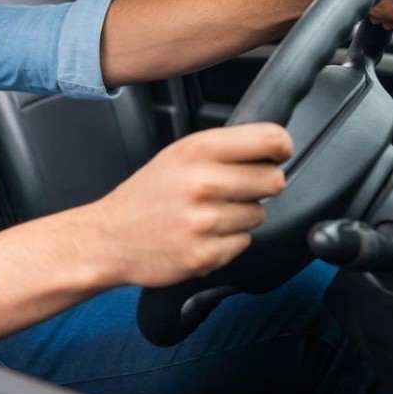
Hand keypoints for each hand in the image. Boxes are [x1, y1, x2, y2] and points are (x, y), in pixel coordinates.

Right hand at [86, 123, 291, 287]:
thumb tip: (273, 146)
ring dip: (242, 216)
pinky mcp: (206, 254)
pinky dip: (229, 241)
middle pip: (274, 180)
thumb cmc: (148, 195)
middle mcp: (203, 182)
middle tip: (237, 190)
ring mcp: (205, 221)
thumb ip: (224, 148)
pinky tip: (203, 235)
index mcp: (198, 149)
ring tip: (209, 214)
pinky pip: (244, 242)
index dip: (282, 147)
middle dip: (262, 186)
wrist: (110, 238)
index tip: (278, 154)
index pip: (269, 139)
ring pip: (260, 214)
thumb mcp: (179, 154)